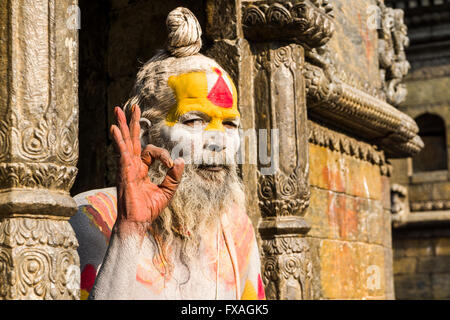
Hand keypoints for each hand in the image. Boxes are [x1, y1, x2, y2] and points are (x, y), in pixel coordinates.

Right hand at [110, 105, 184, 235]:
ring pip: (125, 142)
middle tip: (132, 107)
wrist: (138, 222)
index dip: (164, 155)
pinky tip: (115, 129)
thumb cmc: (149, 209)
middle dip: (132, 123)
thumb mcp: (167, 191)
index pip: (152, 151)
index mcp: (141, 169)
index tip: (170, 164)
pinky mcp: (125, 173)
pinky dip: (119, 141)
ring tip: (119, 110)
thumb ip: (174, 175)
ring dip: (122, 126)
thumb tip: (179, 159)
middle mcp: (132, 165)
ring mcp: (127, 168)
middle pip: (132, 140)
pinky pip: (122, 153)